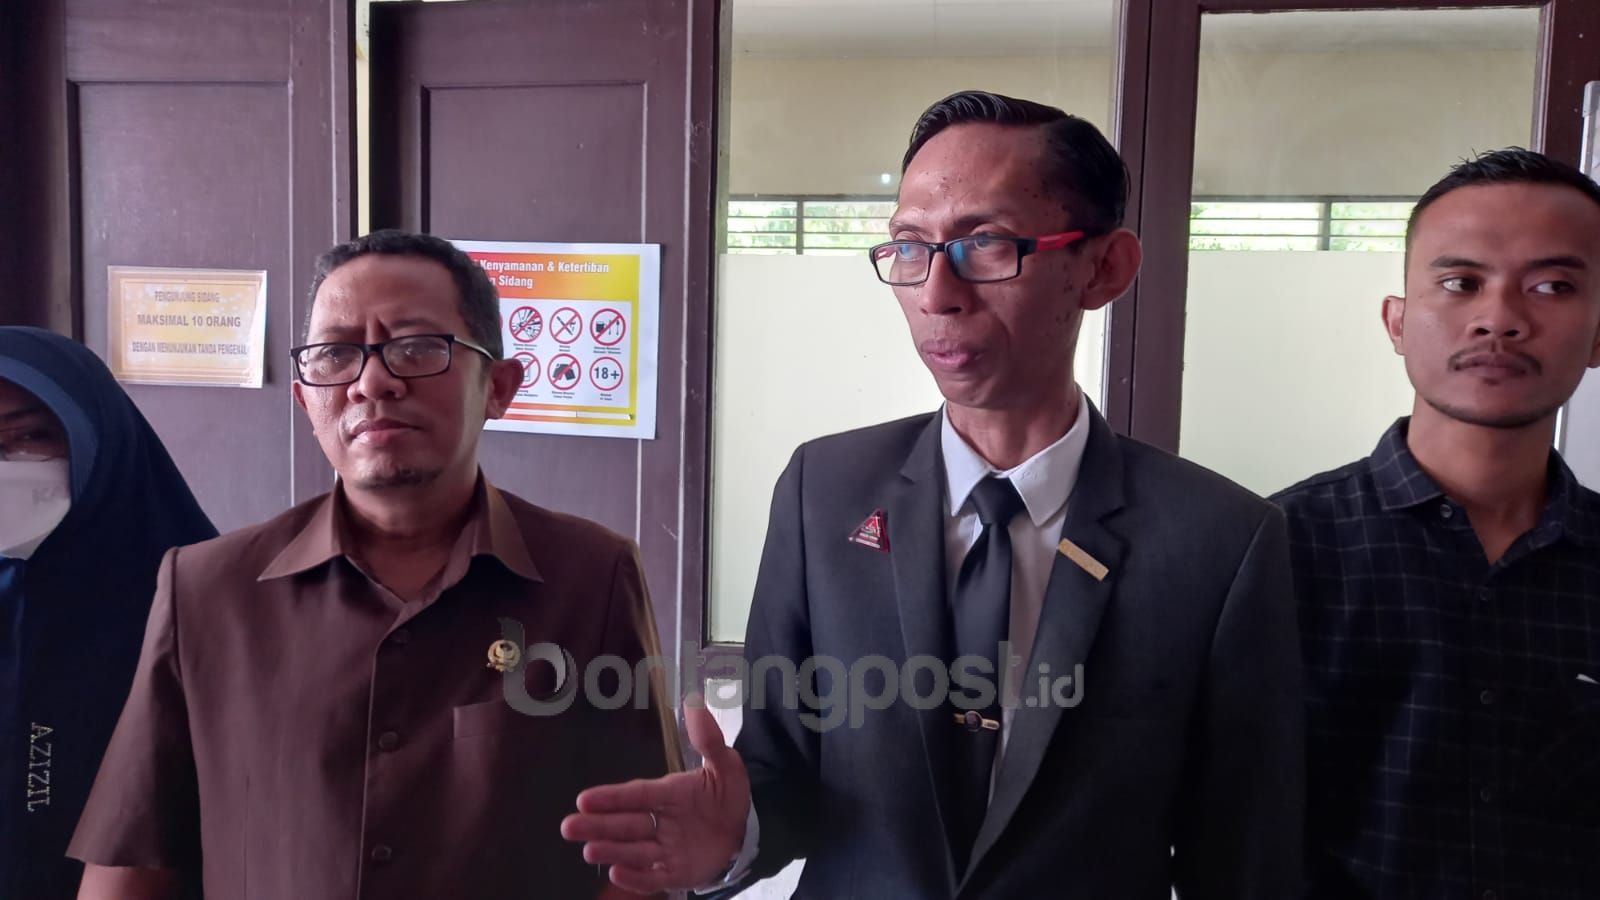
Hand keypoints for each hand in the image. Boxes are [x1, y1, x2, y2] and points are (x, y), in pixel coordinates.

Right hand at [561, 696, 750, 893]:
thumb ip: (709, 740)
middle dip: (598, 825)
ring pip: (634, 850)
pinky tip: (616, 874)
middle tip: (569, 827)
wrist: (746, 831)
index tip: (584, 798)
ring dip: (612, 850)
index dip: (612, 797)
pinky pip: (654, 877)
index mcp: (669, 793)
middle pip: (626, 824)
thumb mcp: (725, 766)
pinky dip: (636, 878)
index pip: (637, 795)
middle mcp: (661, 821)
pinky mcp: (676, 873)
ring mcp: (667, 849)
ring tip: (589, 850)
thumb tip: (694, 703)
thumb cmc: (728, 796)